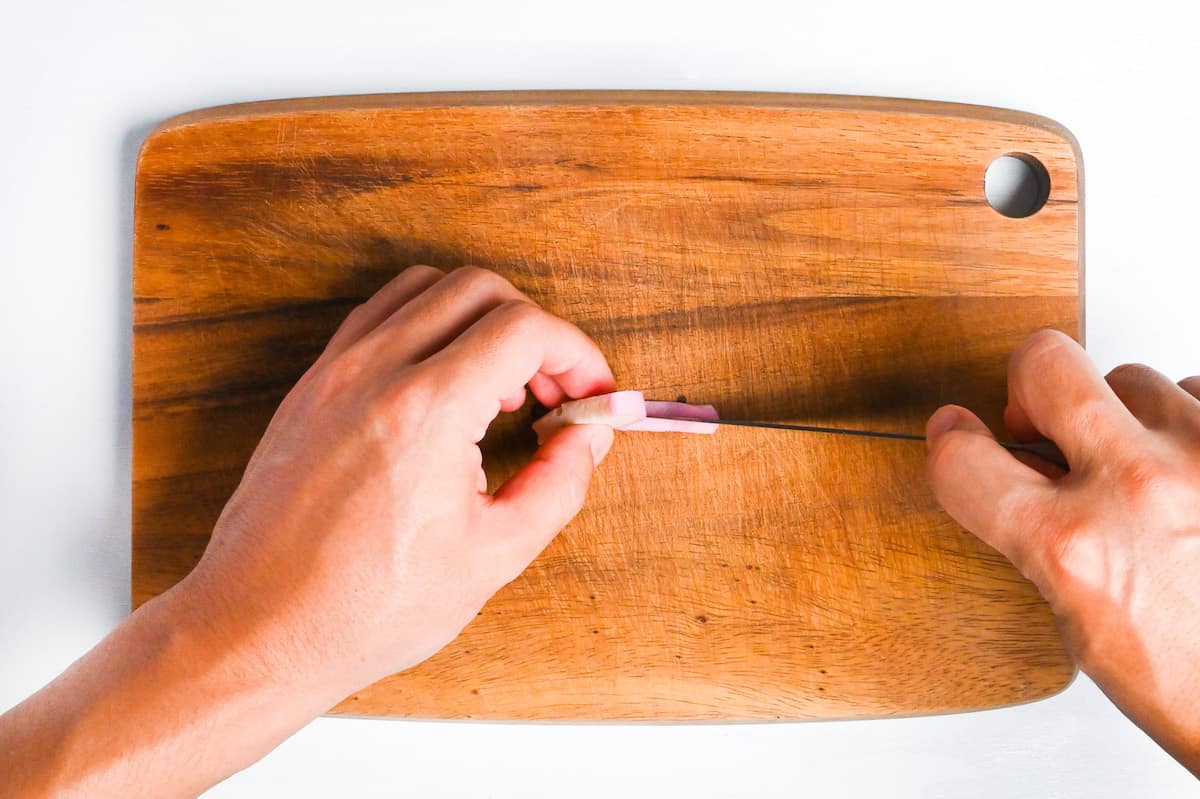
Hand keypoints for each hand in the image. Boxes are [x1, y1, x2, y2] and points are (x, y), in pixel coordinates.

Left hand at [183, 264, 616, 696]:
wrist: (260, 627)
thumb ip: (557, 484)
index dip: (577, 354)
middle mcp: (375, 371)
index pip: (524, 328)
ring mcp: (334, 371)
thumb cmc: (366, 606)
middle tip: (552, 390)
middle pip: (480, 289)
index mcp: (427, 410)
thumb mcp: (491, 556)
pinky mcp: (310, 386)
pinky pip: (378, 316)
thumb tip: (588, 436)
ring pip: (425, 286)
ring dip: (479, 318)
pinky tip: (443, 386)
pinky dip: (427, 326)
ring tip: (498, 387)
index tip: (590, 393)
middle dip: (534, 329)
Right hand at [925, 330, 1199, 773]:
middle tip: (1050, 427)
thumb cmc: (1196, 685)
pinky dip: (1191, 426)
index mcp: (1074, 546)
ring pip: (1135, 377)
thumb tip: (1018, 465)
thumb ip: (1036, 536)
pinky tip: (1194, 474)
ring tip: (1150, 475)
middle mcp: (1140, 486)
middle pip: (1046, 361)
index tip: (962, 438)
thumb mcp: (1079, 626)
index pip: (961, 458)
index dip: (952, 446)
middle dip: (1033, 389)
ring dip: (1127, 419)